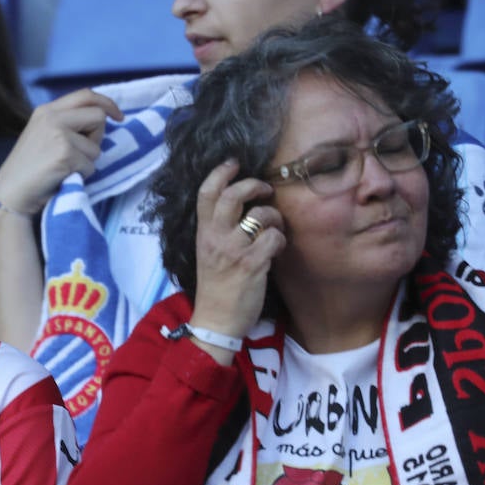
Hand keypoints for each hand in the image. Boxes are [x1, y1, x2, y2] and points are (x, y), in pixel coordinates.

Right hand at [0, 88, 123, 217]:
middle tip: (81, 154)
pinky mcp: (65, 154)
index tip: (118, 116)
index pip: (86, 95)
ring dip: (87, 162)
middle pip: (98, 116)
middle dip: (98, 137)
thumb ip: (65, 124)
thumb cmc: (28, 171)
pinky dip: (81, 176)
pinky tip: (62, 178)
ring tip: (64, 169)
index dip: (106, 103)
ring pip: (96, 146)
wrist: (10, 194)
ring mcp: (59, 134)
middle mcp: (52, 117)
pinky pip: (91, 165)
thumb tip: (100, 121)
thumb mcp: (43, 136)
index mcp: (47, 111)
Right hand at [187, 161, 286, 348]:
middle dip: (254, 185)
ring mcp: (234, 250)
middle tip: (264, 190)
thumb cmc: (215, 287)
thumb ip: (218, 229)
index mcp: (203, 233)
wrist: (216, 321)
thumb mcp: (207, 253)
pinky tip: (277, 250)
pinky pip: (275, 238)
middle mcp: (216, 238)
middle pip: (234, 195)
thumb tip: (242, 206)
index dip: (221, 172)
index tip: (234, 163)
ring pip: (260, 215)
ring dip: (274, 217)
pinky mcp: (253, 264)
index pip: (206, 193)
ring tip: (274, 227)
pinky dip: (280, 240)